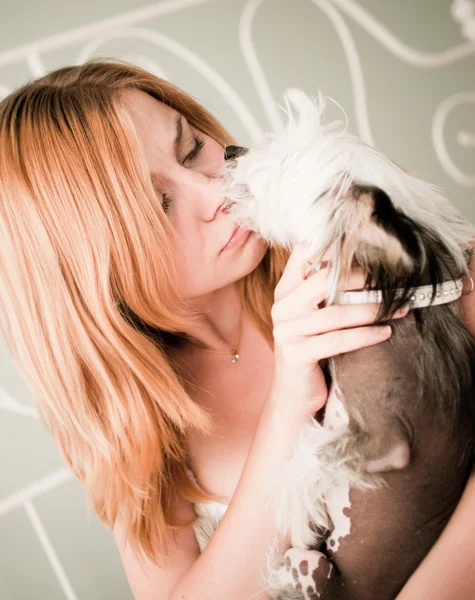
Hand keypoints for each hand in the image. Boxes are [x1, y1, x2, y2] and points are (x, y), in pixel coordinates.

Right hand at [269, 242, 408, 420]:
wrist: (293, 396)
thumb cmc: (310, 351)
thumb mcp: (311, 316)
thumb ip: (323, 291)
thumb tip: (361, 265)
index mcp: (285, 292)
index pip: (302, 256)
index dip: (330, 247)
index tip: (362, 245)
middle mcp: (282, 308)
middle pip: (321, 282)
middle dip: (358, 278)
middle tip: (387, 280)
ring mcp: (287, 332)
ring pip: (335, 313)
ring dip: (371, 310)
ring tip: (397, 308)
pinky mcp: (296, 354)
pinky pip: (338, 340)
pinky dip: (366, 335)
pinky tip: (385, 332)